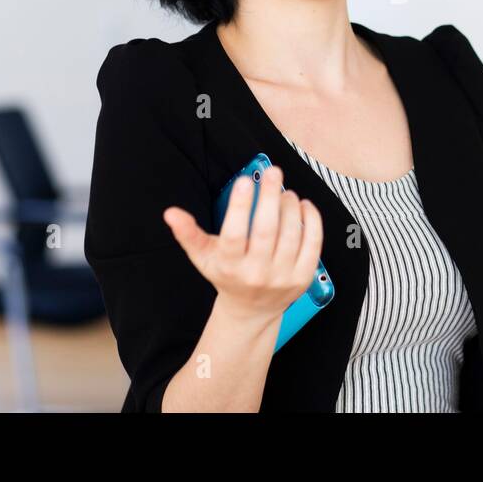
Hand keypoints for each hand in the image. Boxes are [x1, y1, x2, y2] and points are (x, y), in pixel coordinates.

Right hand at [162, 165, 323, 325]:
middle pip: (266, 230)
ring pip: (290, 234)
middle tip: (273, 172)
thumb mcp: (203, 256)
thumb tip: (170, 212)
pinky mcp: (303, 278)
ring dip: (290, 206)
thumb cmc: (227, 274)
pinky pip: (312, 244)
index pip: (234, 235)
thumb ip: (188, 233)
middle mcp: (255, 273)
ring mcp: (282, 277)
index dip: (239, 206)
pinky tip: (304, 204)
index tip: (245, 180)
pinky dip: (312, 221)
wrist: (252, 310)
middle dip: (270, 197)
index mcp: (229, 266)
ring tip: (285, 191)